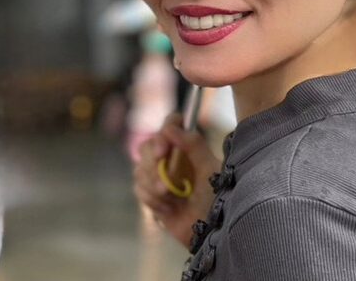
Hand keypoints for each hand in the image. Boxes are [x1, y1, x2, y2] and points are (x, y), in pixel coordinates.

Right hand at [133, 112, 220, 247]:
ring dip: (153, 186)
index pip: (170, 124)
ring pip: (140, 168)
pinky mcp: (150, 193)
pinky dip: (151, 199)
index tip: (162, 152)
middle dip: (154, 167)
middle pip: (148, 146)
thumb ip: (194, 145)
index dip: (162, 134)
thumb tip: (171, 127)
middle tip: (166, 186)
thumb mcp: (210, 169)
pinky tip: (168, 208)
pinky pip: (139, 188)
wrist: (209, 231)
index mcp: (186, 145)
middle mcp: (170, 155)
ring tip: (172, 199)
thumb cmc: (216, 197)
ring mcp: (158, 174)